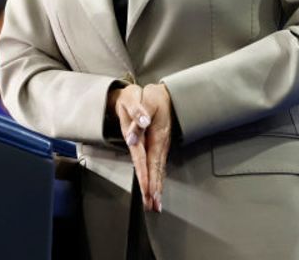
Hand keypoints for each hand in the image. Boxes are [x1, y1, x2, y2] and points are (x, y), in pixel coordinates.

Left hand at [108, 83, 173, 211]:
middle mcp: (160, 143)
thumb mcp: (144, 100)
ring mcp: (162, 146)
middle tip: (154, 206)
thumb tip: (133, 134)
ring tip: (156, 204)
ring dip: (158, 187)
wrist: (165, 93)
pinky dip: (159, 178)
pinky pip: (160, 166)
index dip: (148, 177)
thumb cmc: (153, 96)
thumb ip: (138, 115)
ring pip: (160, 170)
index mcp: (155, 135)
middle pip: (157, 170)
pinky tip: (158, 187)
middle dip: (155, 189)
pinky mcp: (161, 147)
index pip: (150, 160)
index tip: (148, 192)